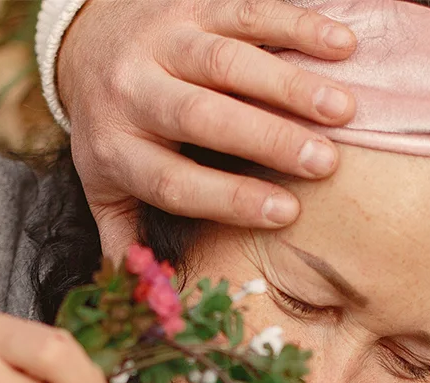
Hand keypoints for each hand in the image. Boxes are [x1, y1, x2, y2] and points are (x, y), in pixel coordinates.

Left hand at [57, 0, 357, 258]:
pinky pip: (246, 10)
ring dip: (288, 83)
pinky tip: (342, 44)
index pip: (172, 180)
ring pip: (225, 60)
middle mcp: (133, 91)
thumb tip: (153, 305)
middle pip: (200, 115)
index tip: (286, 212)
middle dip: (265, 139)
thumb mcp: (106, 187)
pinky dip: (297, 23)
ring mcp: (163, 41)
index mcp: (116, 149)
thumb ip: (127, 240)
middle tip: (325, 162)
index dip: (228, 196)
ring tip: (343, 109)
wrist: (85, 41)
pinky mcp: (191, 3)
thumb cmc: (115, 130)